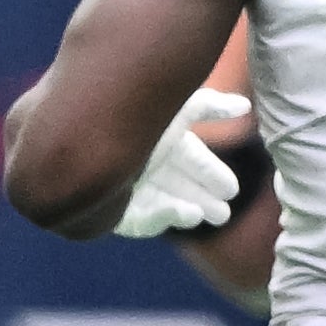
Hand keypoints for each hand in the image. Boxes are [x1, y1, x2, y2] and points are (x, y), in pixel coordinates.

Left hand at [114, 89, 250, 237]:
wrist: (80, 148)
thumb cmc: (131, 121)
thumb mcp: (176, 109)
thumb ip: (211, 106)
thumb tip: (245, 107)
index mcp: (156, 137)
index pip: (191, 158)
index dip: (213, 174)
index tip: (232, 189)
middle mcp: (141, 162)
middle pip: (179, 184)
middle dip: (204, 196)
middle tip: (225, 211)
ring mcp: (126, 188)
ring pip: (165, 203)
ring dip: (192, 210)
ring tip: (215, 216)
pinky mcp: (112, 213)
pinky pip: (142, 219)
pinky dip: (167, 216)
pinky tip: (190, 213)